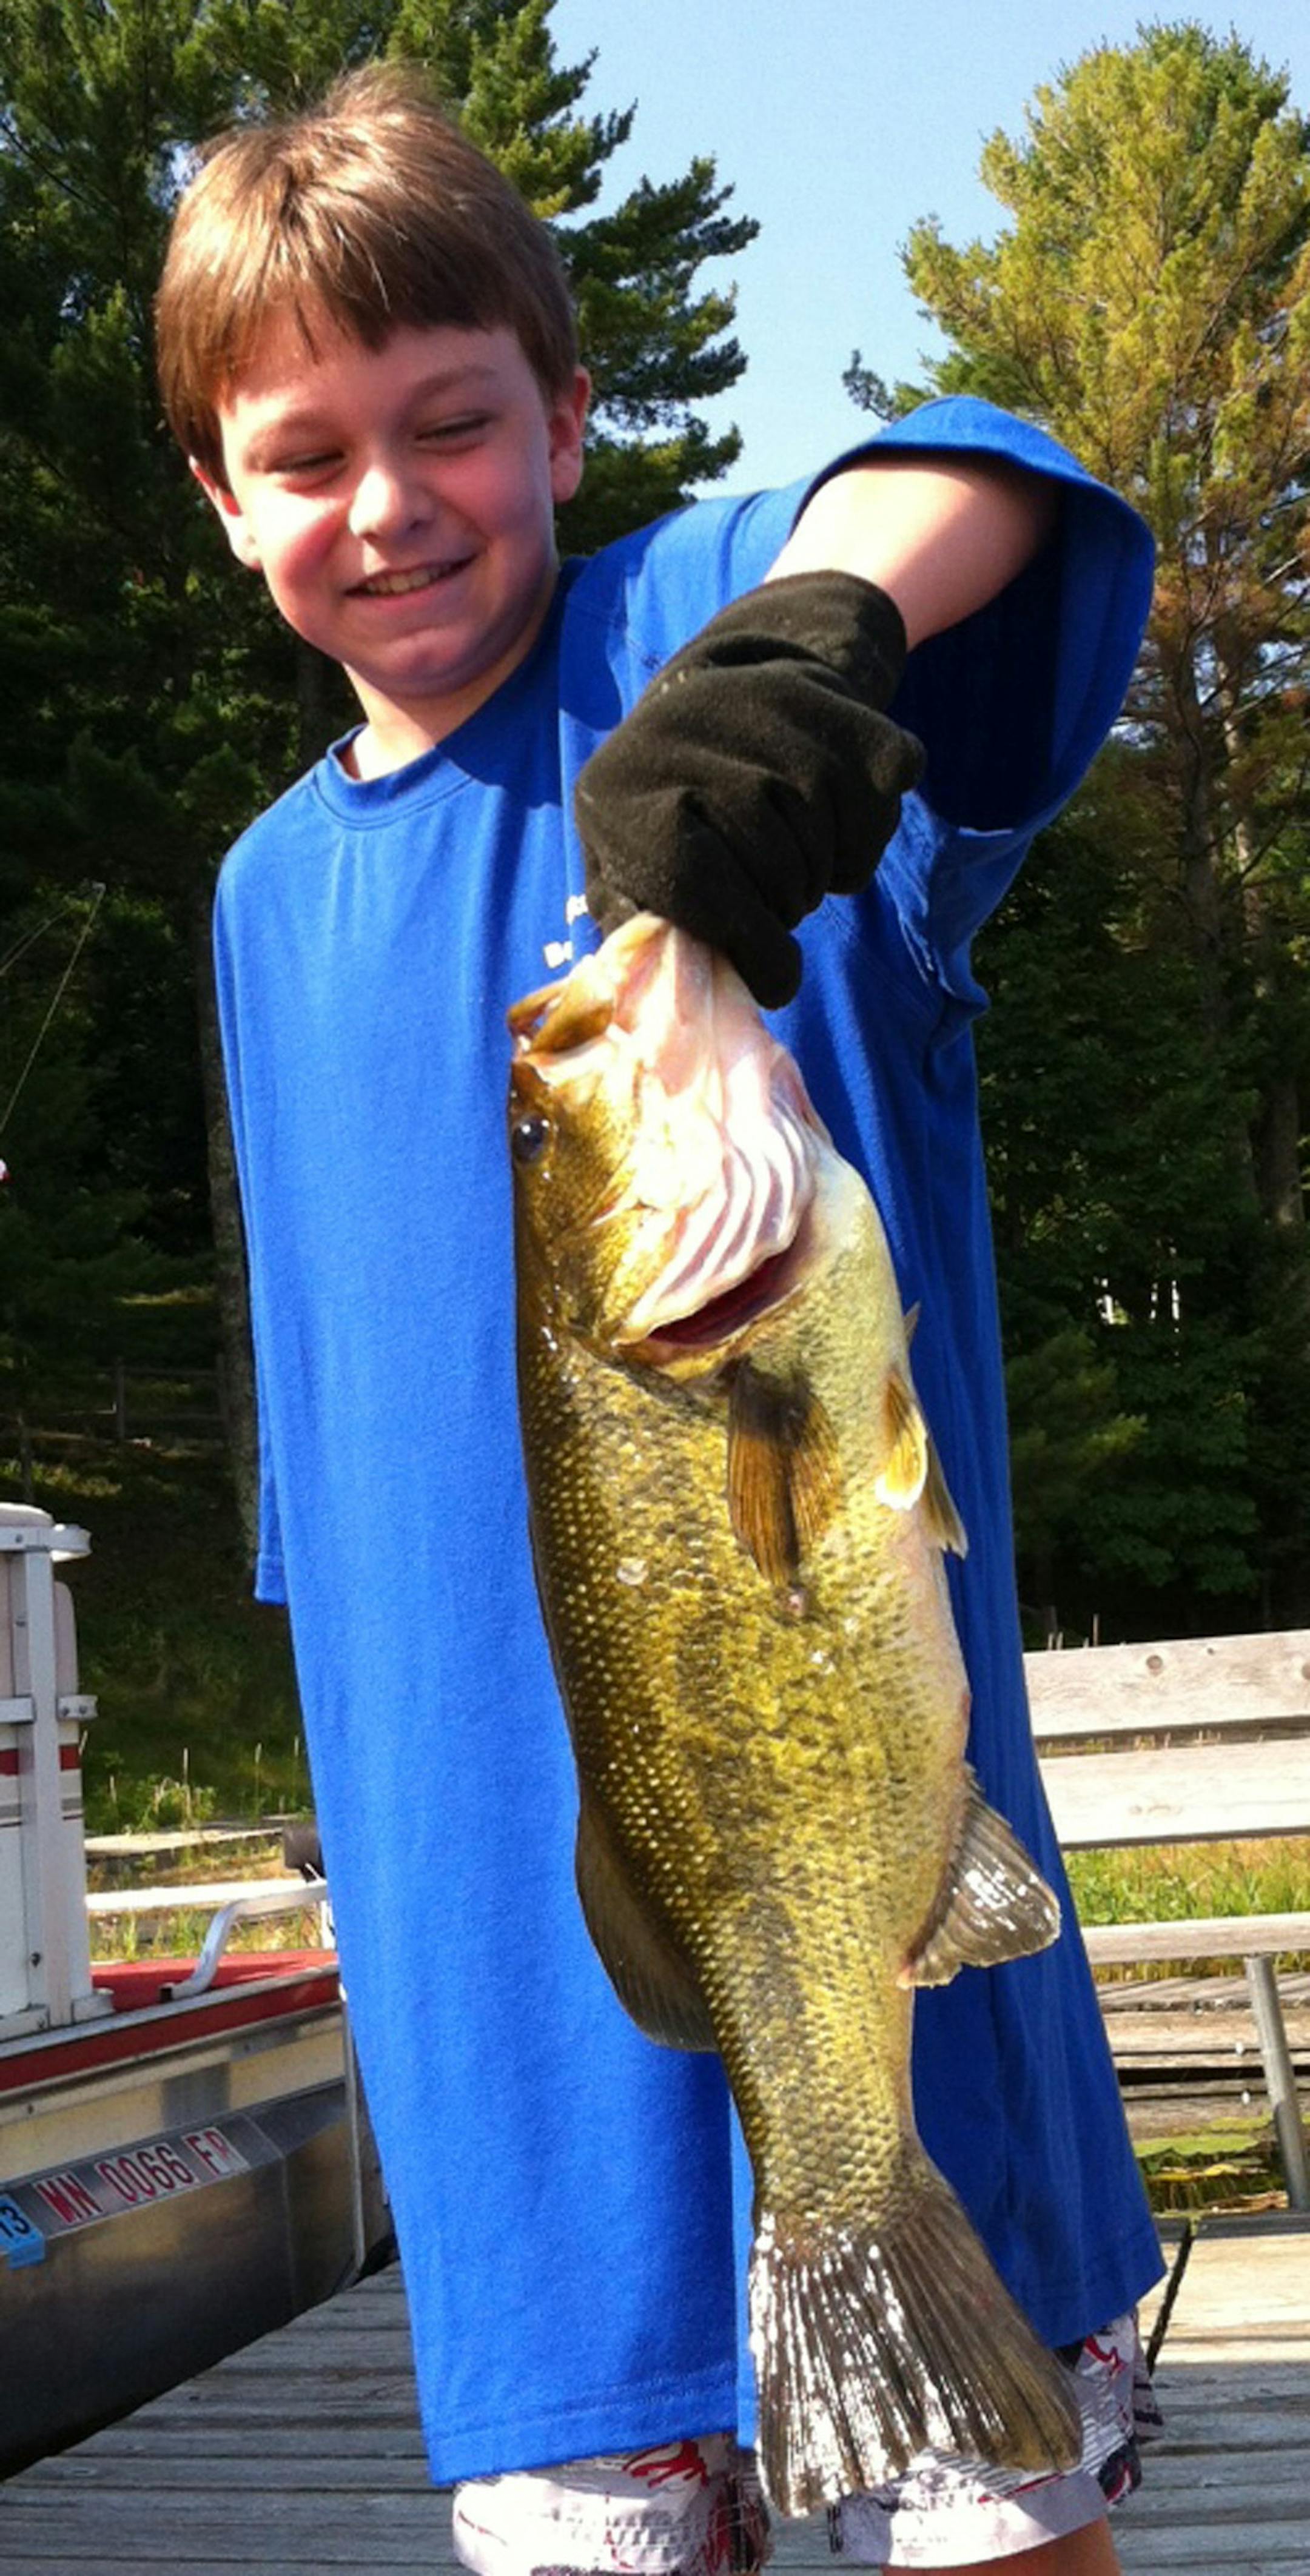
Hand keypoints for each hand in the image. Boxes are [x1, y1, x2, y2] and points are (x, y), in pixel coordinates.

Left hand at [574, 571, 923, 1006]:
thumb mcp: (630, 868)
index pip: (692, 876)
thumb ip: (643, 926)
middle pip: (767, 859)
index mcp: (617, 789)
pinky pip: (875, 810)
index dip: (745, 938)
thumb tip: (671, 979)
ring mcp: (763, 708)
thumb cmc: (671, 818)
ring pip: (824, 836)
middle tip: (776, 907)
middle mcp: (682, 732)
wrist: (731, 699)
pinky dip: (863, 845)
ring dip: (823, 879)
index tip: (776, 977)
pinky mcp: (839, 709)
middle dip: (784, 908)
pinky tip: (833, 832)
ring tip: (795, 867)